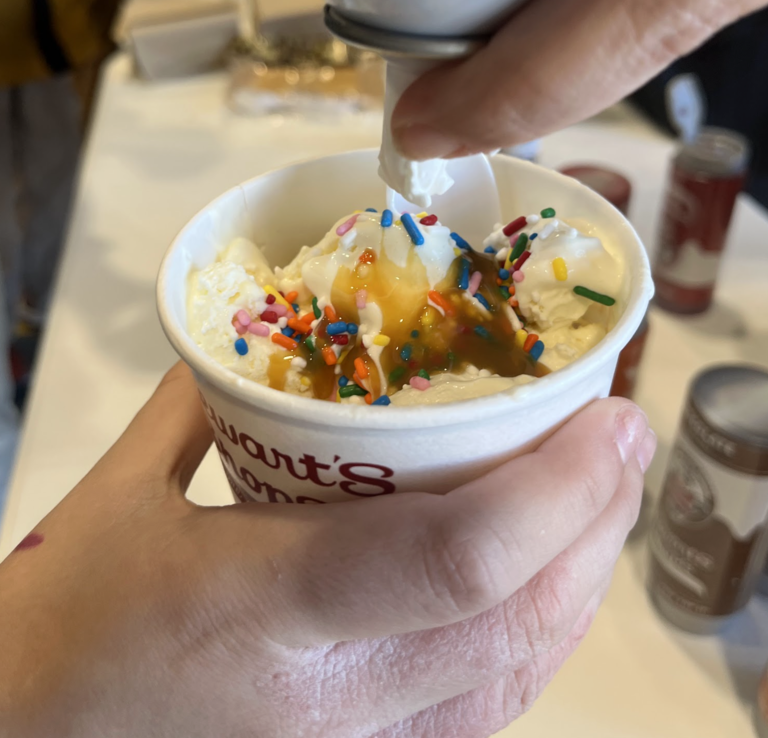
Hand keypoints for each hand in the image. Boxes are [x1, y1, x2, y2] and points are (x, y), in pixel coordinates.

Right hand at [0, 364, 653, 737]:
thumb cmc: (58, 623)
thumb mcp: (120, 492)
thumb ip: (206, 403)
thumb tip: (273, 338)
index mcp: (264, 608)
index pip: (454, 560)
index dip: (557, 489)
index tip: (608, 420)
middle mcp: (328, 704)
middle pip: (517, 624)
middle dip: (598, 524)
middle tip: (625, 440)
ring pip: (519, 680)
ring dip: (583, 583)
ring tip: (605, 499)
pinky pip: (482, 713)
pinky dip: (537, 639)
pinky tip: (548, 584)